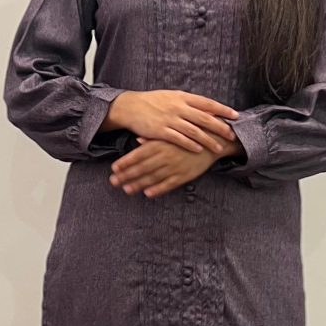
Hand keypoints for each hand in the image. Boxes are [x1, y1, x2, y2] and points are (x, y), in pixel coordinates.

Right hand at [101, 89, 239, 153]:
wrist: (131, 107)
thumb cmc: (153, 102)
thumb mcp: (172, 97)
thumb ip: (189, 103)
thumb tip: (207, 107)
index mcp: (182, 97)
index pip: (207, 103)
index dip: (222, 109)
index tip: (235, 115)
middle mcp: (178, 107)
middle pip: (204, 118)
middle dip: (220, 127)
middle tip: (231, 135)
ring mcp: (170, 119)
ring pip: (194, 130)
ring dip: (208, 140)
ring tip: (218, 148)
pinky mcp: (161, 131)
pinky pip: (179, 139)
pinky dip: (190, 144)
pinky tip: (199, 150)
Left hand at [109, 135, 242, 196]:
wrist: (212, 141)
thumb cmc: (188, 134)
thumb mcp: (170, 131)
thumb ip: (153, 137)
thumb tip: (137, 139)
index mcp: (160, 143)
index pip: (138, 154)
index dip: (124, 162)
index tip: (113, 168)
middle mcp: (165, 155)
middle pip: (142, 168)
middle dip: (126, 175)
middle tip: (113, 182)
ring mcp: (174, 167)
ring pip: (153, 177)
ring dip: (138, 184)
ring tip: (126, 189)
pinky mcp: (184, 175)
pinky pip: (169, 184)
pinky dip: (158, 189)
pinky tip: (148, 193)